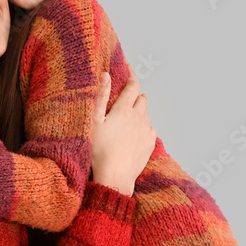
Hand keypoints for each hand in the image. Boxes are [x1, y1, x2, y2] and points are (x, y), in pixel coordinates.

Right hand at [90, 66, 156, 195]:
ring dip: (140, 110)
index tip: (129, 69)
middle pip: (142, 99)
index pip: (132, 86)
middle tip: (127, 94)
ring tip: (129, 114)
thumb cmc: (99, 150)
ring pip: (146, 114)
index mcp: (123, 110)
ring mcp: (146, 131)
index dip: (131, 76)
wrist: (115, 177)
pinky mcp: (149, 144)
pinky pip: (150, 129)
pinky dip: (144, 126)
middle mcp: (138, 117)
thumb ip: (101, 97)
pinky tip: (136, 131)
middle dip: (135, 94)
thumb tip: (106, 75)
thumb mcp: (94, 122)